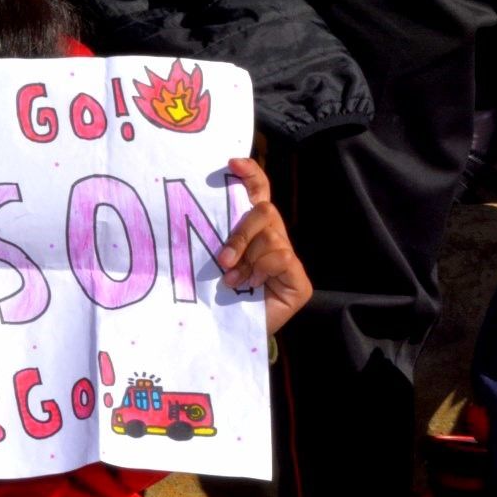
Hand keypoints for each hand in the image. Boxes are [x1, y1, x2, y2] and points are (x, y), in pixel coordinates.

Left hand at [216, 157, 310, 334]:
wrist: (229, 333)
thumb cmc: (217, 295)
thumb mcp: (213, 259)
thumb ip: (217, 236)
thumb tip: (197, 208)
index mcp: (251, 231)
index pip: (258, 193)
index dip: (250, 175)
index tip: (232, 163)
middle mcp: (273, 239)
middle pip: (263, 211)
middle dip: (240, 232)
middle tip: (222, 258)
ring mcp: (288, 259)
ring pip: (271, 235)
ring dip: (247, 257)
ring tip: (232, 278)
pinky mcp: (299, 280)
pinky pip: (281, 257)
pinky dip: (262, 269)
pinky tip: (251, 284)